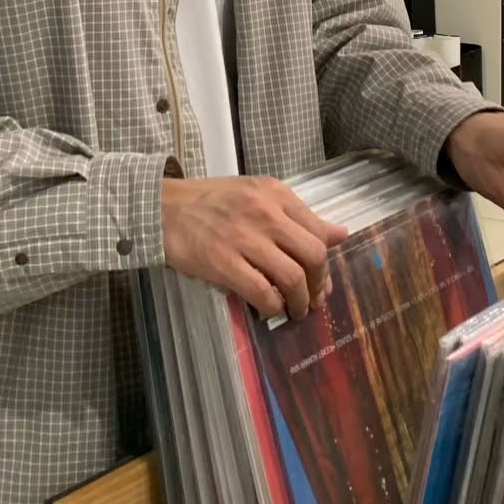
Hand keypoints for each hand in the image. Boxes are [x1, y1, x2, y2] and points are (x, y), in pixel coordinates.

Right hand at [161, 175, 347, 320]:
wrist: (163, 208)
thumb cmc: (210, 201)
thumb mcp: (257, 195)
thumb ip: (298, 215)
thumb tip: (341, 234)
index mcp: (275, 193)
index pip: (318, 231)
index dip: (325, 263)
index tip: (321, 281)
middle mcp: (264, 212)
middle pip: (313, 255)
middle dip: (319, 285)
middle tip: (312, 300)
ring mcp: (244, 237)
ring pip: (292, 277)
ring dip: (299, 302)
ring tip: (294, 310)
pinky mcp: (223, 261)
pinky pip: (262, 292)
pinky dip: (273, 307)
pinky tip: (270, 309)